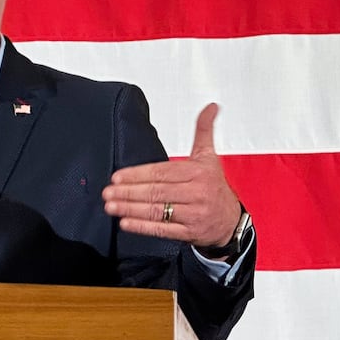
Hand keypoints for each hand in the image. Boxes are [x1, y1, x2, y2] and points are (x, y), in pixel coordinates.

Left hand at [102, 103, 239, 253]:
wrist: (231, 221)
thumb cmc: (215, 186)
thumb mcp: (209, 156)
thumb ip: (205, 130)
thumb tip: (211, 106)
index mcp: (198, 172)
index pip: (161, 172)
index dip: (137, 175)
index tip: (117, 176)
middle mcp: (196, 193)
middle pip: (156, 192)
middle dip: (128, 192)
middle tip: (108, 192)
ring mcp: (194, 214)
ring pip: (157, 211)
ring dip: (131, 209)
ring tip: (111, 206)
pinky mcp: (190, 233)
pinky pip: (163, 230)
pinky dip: (143, 227)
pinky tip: (126, 223)